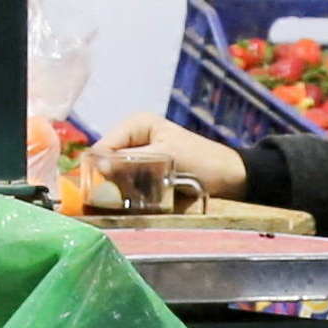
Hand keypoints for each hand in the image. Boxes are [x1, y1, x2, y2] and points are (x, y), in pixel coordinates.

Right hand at [91, 117, 247, 202]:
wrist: (229, 178)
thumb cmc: (200, 161)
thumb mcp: (163, 158)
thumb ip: (130, 161)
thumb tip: (98, 167)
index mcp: (136, 125)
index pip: (103, 146)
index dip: (97, 168)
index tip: (97, 190)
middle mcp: (134, 138)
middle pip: (107, 163)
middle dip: (111, 181)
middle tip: (118, 199)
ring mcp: (139, 157)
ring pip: (116, 177)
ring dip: (122, 191)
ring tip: (135, 200)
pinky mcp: (147, 174)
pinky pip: (129, 185)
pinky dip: (132, 195)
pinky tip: (140, 203)